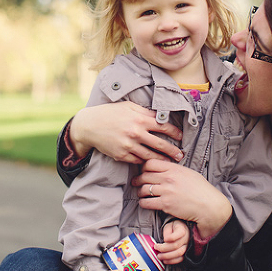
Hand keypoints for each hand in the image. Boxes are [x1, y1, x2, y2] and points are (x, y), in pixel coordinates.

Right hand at [69, 101, 183, 163]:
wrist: (90, 125)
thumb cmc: (110, 113)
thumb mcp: (128, 106)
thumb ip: (145, 111)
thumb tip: (160, 116)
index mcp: (139, 119)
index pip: (163, 126)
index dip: (175, 132)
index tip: (181, 137)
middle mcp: (136, 133)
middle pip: (161, 144)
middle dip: (173, 151)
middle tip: (181, 155)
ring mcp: (129, 145)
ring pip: (150, 156)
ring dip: (162, 160)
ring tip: (169, 163)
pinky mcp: (122, 155)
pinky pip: (138, 160)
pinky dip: (145, 162)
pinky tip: (151, 163)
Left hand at [134, 159, 232, 238]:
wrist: (209, 205)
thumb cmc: (201, 189)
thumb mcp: (189, 173)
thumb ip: (175, 169)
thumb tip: (164, 167)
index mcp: (174, 168)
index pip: (150, 163)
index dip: (144, 167)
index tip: (143, 171)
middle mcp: (168, 178)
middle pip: (144, 176)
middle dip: (138, 179)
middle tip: (136, 182)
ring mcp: (166, 191)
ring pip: (143, 189)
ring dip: (140, 192)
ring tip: (141, 193)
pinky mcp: (165, 204)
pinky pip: (146, 202)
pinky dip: (143, 202)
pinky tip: (144, 202)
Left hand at [156, 220, 188, 264]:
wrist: (180, 231)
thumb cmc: (173, 228)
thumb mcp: (169, 225)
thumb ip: (167, 231)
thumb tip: (166, 240)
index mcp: (182, 230)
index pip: (179, 234)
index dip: (171, 237)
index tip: (164, 239)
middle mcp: (186, 239)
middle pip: (176, 245)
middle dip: (164, 248)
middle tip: (156, 248)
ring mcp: (186, 247)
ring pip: (179, 253)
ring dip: (167, 256)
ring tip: (159, 256)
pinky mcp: (185, 253)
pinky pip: (180, 259)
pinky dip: (172, 261)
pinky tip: (165, 260)